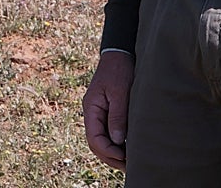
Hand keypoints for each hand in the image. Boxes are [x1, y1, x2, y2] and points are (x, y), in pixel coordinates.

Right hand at [82, 50, 133, 169]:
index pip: (94, 137)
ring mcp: (99, 112)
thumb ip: (117, 116)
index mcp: (91, 108)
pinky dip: (116, 143)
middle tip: (128, 166)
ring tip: (129, 161)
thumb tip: (117, 141)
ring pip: (101, 139)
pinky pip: (108, 132)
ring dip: (113, 152)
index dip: (107, 150)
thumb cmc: (120, 70)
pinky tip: (128, 148)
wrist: (120, 54)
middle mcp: (92, 112)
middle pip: (96, 142)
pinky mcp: (108, 111)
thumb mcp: (119, 93)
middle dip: (110, 156)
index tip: (123, 157)